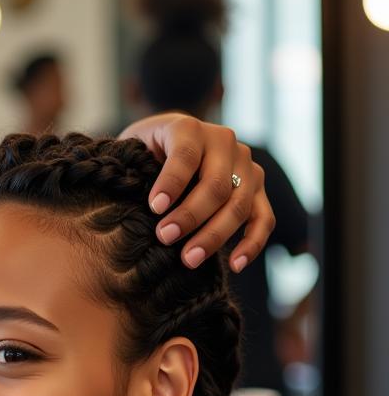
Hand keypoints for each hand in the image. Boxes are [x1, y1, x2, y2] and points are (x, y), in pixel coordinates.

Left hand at [120, 113, 274, 271]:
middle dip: (190, 215)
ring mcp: (245, 166)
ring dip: (214, 235)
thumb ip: (136, 168)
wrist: (168, 146)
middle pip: (216, 185)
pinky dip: (252, 243)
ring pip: (238, 205)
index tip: (155, 208)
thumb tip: (142, 206)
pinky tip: (235, 266)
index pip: (186, 156)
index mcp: (189, 129)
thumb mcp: (133, 150)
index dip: (172, 182)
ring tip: (188, 260)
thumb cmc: (144, 153)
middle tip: (165, 237)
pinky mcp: (256, 190)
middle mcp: (224, 143)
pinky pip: (263, 218)